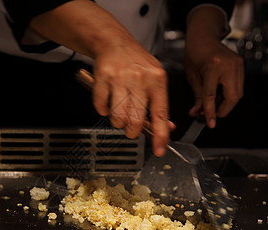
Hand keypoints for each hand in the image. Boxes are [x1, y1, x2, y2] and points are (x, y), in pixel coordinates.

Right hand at [29, 0, 173, 155]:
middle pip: (136, 120)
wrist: (114, 42)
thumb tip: (167, 128)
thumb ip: (160, 105)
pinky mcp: (102, 77)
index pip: (161, 114)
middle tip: (131, 129)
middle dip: (132, 131)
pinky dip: (102, 110)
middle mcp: (140, 78)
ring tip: (119, 112)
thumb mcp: (155, 80)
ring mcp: (120, 77)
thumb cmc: (136, 63)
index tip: (159, 150)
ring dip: (117, 122)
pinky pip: (100, 107)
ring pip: (118, 117)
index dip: (160, 135)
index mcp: (157, 80)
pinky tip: (107, 101)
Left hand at [185, 6, 244, 127]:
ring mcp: (237, 65)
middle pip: (232, 97)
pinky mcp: (241, 65)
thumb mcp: (192, 76)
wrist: (204, 37)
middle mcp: (228, 65)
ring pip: (238, 94)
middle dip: (222, 110)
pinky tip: (219, 95)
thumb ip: (196, 96)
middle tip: (211, 115)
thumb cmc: (195, 53)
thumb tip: (197, 113)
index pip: (211, 96)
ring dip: (226, 103)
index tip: (209, 123)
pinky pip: (238, 86)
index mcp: (213, 66)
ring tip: (213, 104)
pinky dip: (229, 94)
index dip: (210, 112)